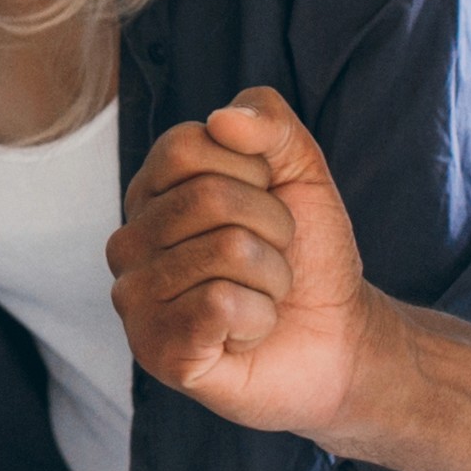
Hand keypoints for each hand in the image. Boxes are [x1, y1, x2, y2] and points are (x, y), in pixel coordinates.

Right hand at [111, 89, 380, 437]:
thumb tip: (222, 119)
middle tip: (272, 258)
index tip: (267, 203)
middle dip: (273, 227)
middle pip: (209, 197)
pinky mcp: (157, 351)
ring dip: (273, 277)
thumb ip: (269, 122)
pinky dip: (260, 317)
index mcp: (151, 193)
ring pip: (226, 250)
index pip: (185, 146)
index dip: (253, 171)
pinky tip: (247, 335)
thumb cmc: (309, 254)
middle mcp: (129, 243)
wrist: (340, 338)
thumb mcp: (301, 169)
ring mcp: (135, 299)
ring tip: (261, 297)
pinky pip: (220, 304)